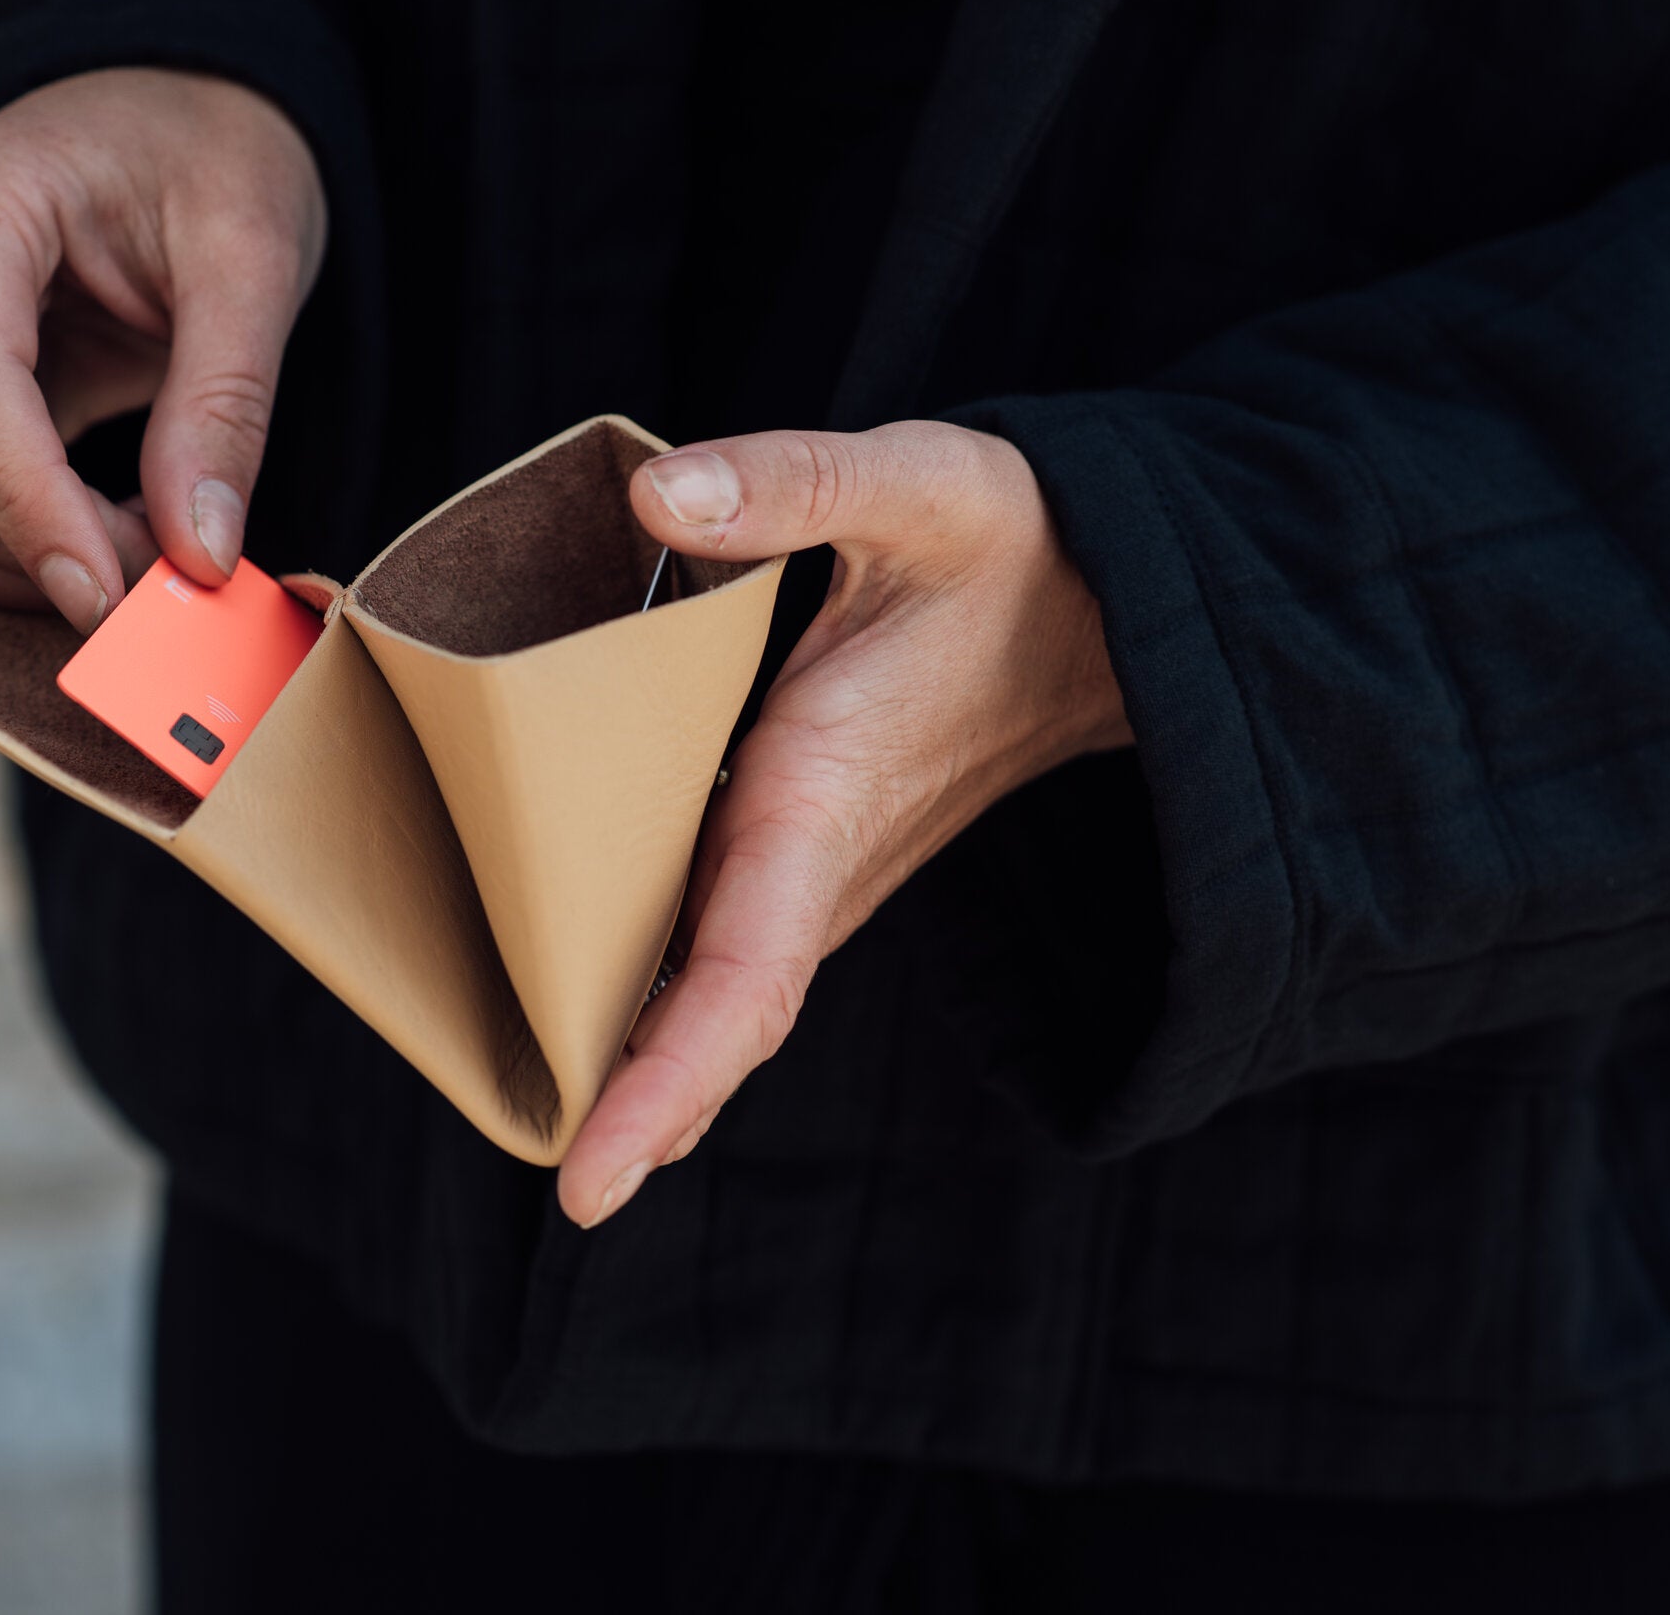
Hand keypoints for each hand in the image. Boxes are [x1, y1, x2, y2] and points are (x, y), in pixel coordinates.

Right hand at [0, 69, 325, 628]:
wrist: (167, 111)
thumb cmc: (212, 156)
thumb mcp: (255, 258)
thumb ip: (225, 405)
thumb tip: (199, 555)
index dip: (31, 514)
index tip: (114, 601)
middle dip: (51, 555)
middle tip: (179, 569)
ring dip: (33, 568)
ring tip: (152, 538)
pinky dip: (17, 552)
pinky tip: (107, 526)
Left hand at [558, 422, 1132, 1226]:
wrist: (1112, 599)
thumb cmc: (1012, 542)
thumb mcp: (915, 486)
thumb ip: (792, 484)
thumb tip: (653, 494)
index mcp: (826, 798)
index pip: (743, 979)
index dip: (664, 1083)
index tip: (593, 1182)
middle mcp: (821, 864)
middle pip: (723, 1025)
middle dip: (643, 1113)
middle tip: (564, 1186)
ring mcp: (821, 871)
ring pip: (727, 1003)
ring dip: (651, 1074)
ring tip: (557, 1132)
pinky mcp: (815, 853)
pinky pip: (734, 958)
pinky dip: (671, 1008)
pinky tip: (602, 1025)